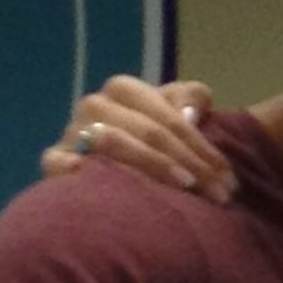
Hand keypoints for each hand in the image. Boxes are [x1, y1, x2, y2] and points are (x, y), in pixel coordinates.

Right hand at [46, 75, 231, 200]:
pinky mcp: (53, 158)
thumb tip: (193, 111)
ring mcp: (72, 132)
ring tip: (185, 187)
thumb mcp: (171, 110)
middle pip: (148, 132)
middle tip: (219, 193)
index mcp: (124, 89)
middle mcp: (95, 105)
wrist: (107, 160)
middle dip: (190, 163)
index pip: (169, 118)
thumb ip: (189, 99)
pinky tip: (86, 174)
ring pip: (114, 143)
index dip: (202, 147)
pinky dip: (70, 166)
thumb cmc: (147, 136)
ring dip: (153, 166)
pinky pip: (57, 160)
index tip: (228, 177)